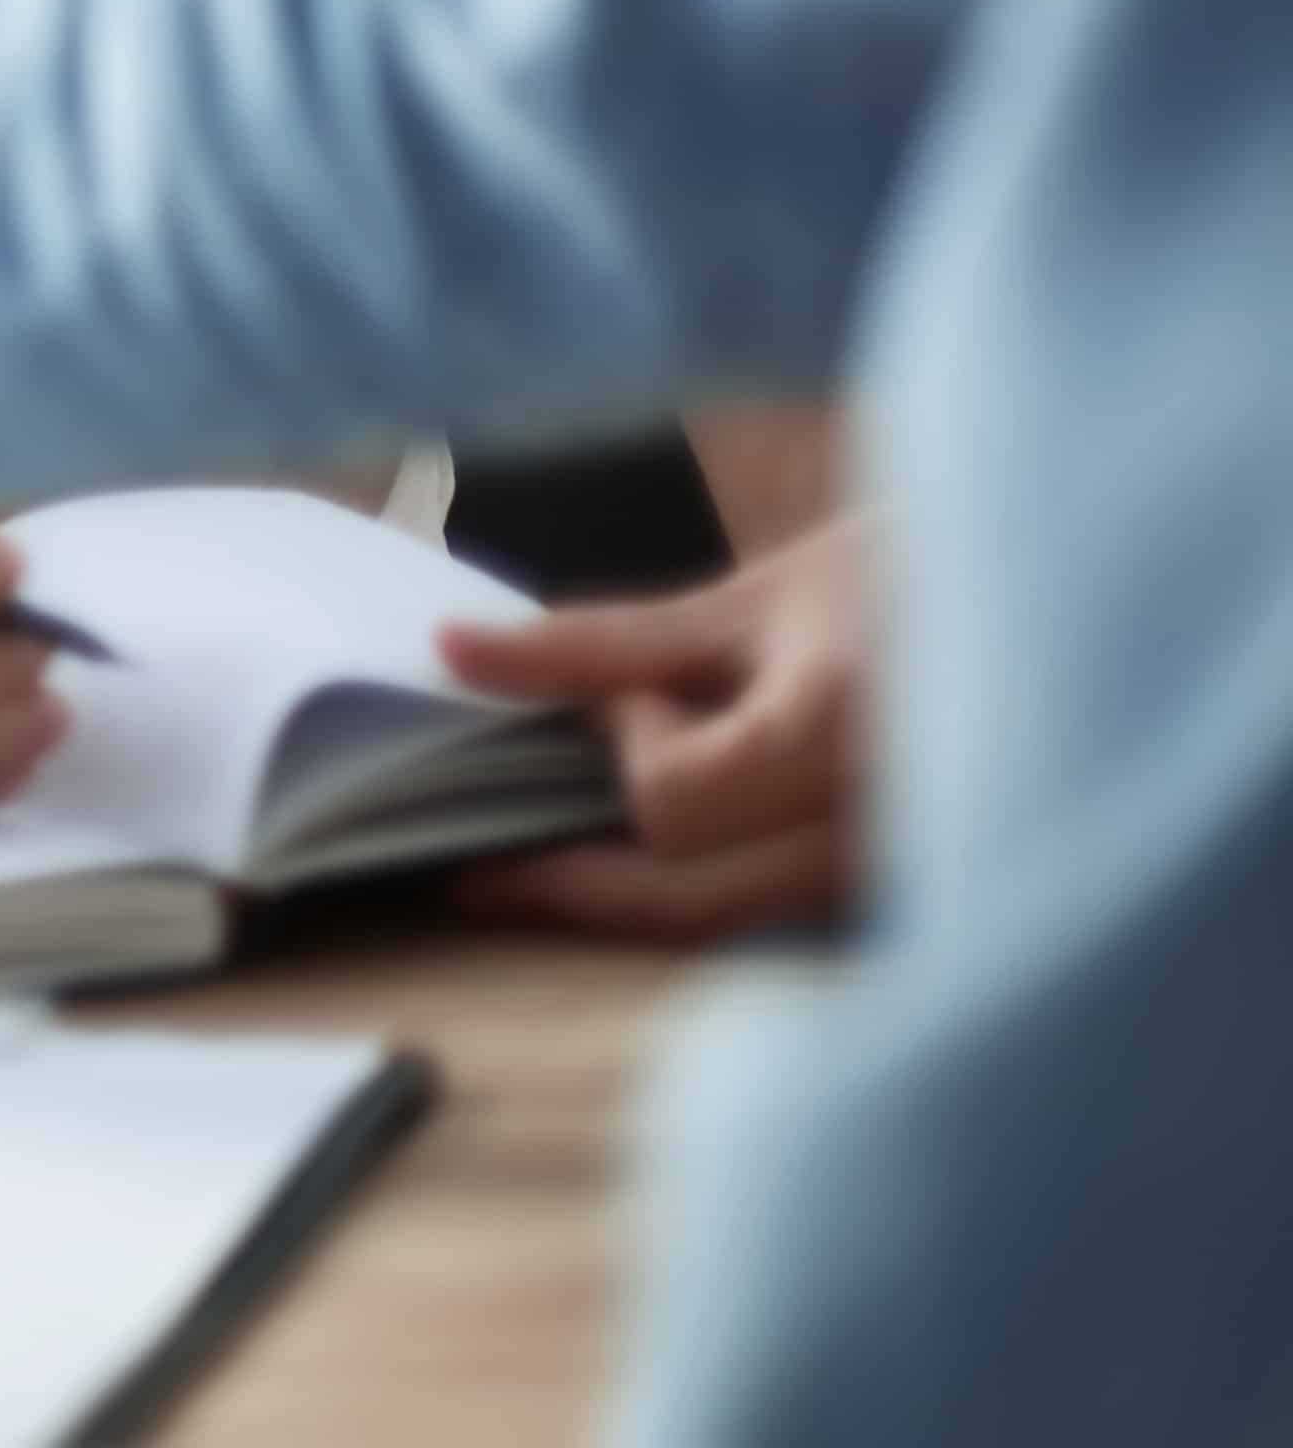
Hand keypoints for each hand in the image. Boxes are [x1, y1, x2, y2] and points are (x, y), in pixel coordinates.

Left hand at [439, 513, 869, 941]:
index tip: (632, 692)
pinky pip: (782, 922)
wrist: (1054, 603)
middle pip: (690, 905)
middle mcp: (879, 834)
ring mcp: (905, 883)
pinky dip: (709, 890)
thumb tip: (450, 650)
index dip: (632, 747)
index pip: (673, 806)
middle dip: (573, 882)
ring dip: (636, 891)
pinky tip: (662, 852)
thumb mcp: (750, 599)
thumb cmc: (903, 577)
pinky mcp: (911, 904)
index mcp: (836, 739)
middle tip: (478, 869)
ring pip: (734, 927)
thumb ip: (599, 642)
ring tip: (553, 854)